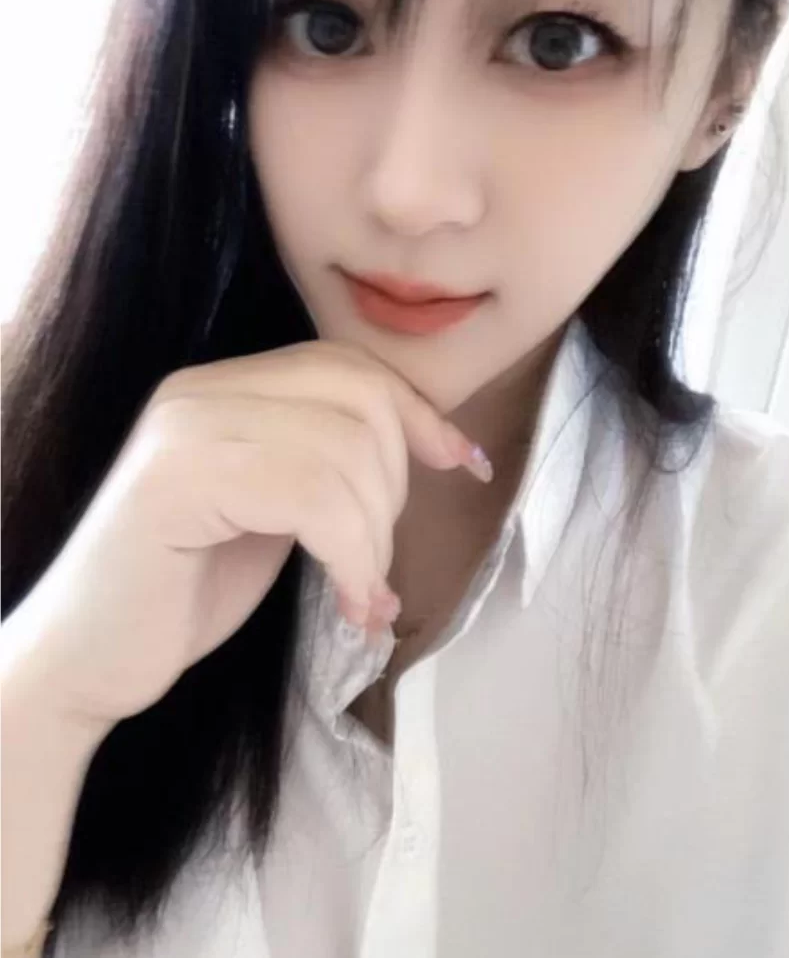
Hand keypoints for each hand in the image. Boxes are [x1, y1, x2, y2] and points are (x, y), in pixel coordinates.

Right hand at [0, 340, 487, 729]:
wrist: (85, 663)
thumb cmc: (183, 594)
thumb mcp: (273, 508)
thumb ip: (326, 461)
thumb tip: (435, 440)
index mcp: (224, 386)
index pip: (347, 366)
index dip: (417, 412)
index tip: (462, 463)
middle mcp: (201, 390)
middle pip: (359, 399)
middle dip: (395, 488)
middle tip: (375, 563)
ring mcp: (185, 430)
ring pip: (345, 451)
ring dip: (376, 539)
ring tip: (361, 595)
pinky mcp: (176, 482)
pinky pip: (313, 497)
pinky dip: (354, 559)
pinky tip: (351, 608)